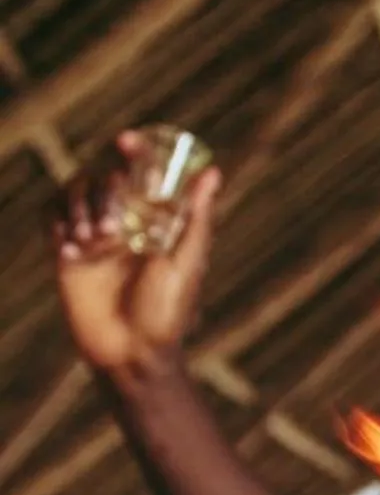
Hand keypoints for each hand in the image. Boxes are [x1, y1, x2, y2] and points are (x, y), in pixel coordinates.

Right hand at [54, 130, 220, 380]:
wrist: (130, 353)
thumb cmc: (166, 314)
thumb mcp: (185, 263)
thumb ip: (196, 218)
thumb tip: (213, 173)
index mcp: (153, 221)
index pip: (140, 171)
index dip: (134, 150)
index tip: (127, 141)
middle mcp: (123, 222)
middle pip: (104, 177)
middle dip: (106, 195)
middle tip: (113, 232)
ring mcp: (93, 236)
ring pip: (74, 192)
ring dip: (80, 209)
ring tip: (93, 244)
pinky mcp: (67, 253)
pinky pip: (51, 218)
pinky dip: (59, 227)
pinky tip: (73, 255)